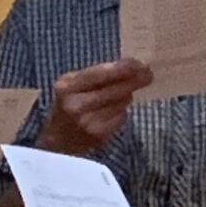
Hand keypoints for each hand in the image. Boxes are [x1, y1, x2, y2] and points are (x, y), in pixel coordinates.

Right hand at [39, 59, 153, 153]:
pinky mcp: (98, 136)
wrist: (56, 143)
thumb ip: (93, 75)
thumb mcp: (71, 86)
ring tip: (120, 94)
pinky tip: (112, 111)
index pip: (99, 74)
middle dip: (133, 80)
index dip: (122, 68)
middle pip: (114, 89)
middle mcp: (76, 105)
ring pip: (120, 103)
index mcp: (67, 87)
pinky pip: (121, 117)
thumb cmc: (67, 107)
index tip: (139, 63)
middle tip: (148, 74)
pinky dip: (121, 112)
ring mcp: (87, 122)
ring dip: (126, 96)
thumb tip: (129, 66)